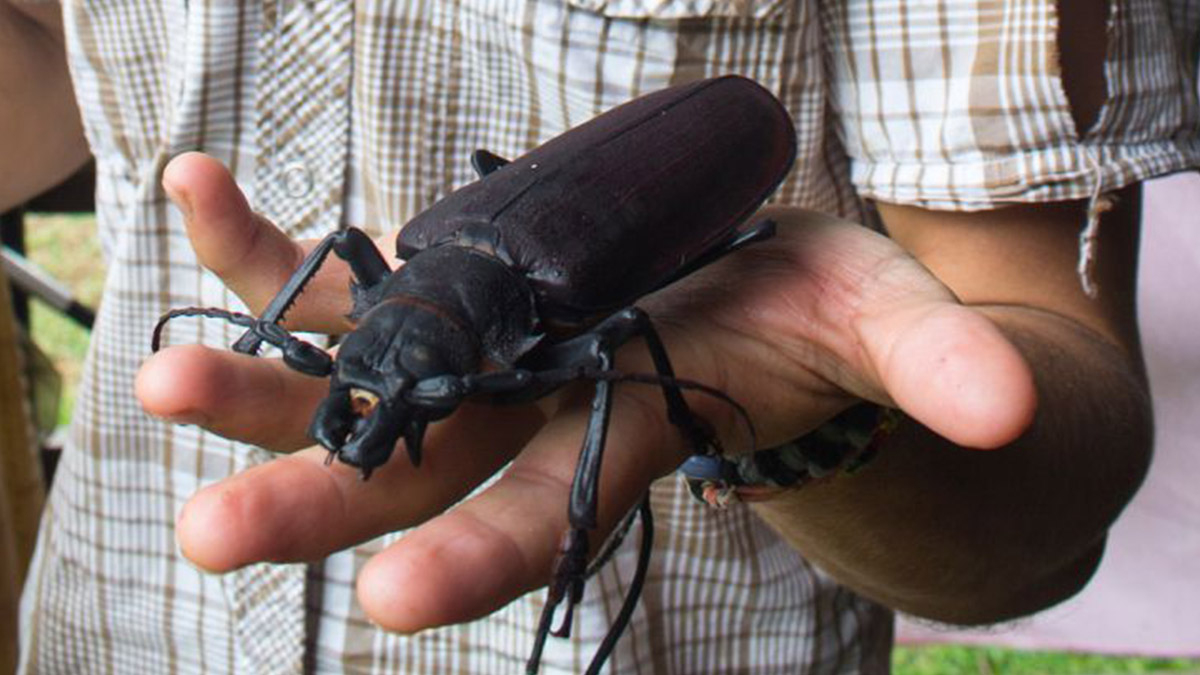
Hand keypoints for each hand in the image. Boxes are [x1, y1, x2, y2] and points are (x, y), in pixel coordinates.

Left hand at [136, 152, 1034, 632]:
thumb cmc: (811, 316)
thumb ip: (926, 363)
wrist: (733, 286)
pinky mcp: (437, 297)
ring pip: (346, 388)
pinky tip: (197, 195)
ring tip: (154, 378)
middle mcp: (523, 420)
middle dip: (315, 509)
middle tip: (211, 535)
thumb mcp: (876, 320)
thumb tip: (1008, 401)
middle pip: (410, 481)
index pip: (547, 524)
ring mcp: (466, 359)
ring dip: (251, 386)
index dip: (480, 565)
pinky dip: (266, 249)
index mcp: (622, 444)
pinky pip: (337, 279)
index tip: (391, 603)